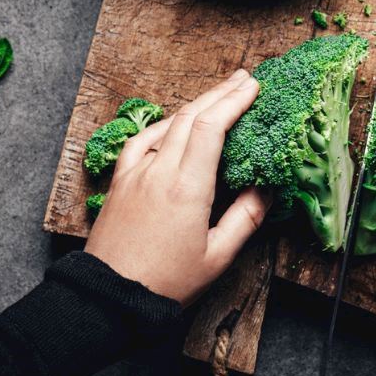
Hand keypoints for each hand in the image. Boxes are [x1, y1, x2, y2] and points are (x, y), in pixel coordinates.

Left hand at [85, 70, 270, 305]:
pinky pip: (140, 141)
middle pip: (190, 116)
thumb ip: (245, 218)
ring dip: (194, 105)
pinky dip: (161, 125)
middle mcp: (158, 172)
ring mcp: (135, 174)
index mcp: (187, 188)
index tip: (253, 87)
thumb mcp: (217, 257)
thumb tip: (265, 189)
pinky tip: (172, 124)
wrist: (110, 297)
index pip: (211, 127)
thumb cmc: (166, 283)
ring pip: (166, 124)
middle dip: (220, 92)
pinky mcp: (120, 182)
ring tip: (217, 95)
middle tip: (244, 78)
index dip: (234, 101)